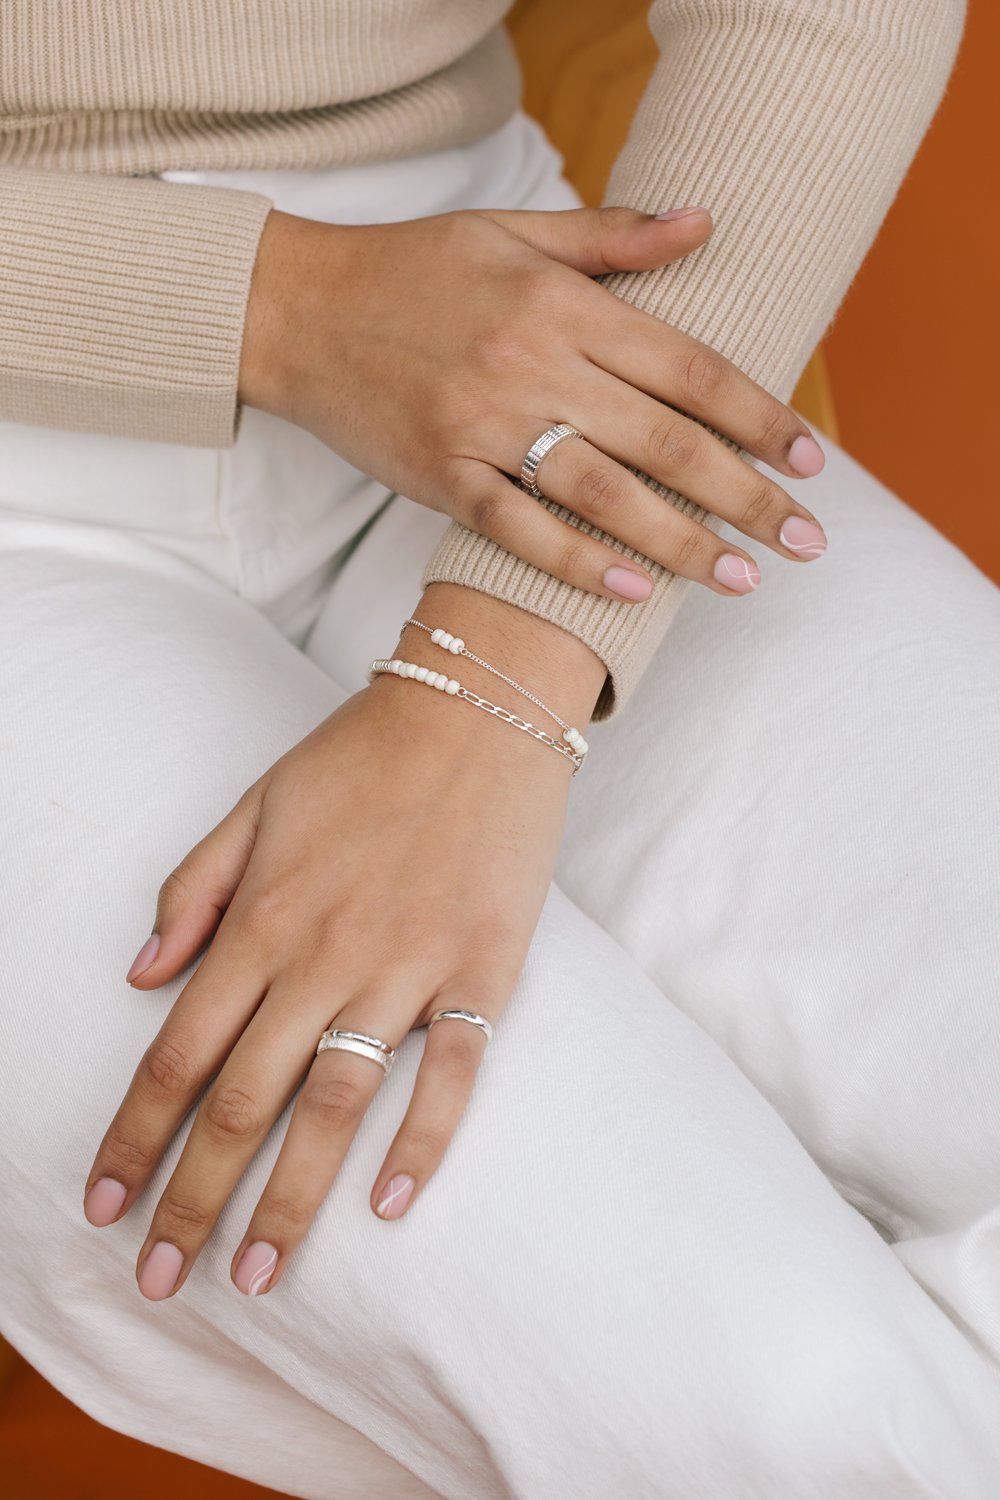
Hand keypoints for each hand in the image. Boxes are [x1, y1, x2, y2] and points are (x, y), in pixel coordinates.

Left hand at [82, 583, 606, 1298]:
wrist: (478, 707)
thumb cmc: (361, 756)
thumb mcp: (253, 804)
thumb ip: (192, 890)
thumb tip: (139, 975)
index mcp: (261, 920)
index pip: (176, 1054)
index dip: (134, 1139)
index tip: (105, 1206)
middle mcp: (323, 957)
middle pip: (243, 1102)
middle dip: (195, 1200)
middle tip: (165, 1281)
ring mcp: (407, 969)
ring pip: (336, 1105)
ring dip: (291, 1198)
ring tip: (258, 1273)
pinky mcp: (481, 970)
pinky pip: (452, 1073)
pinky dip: (422, 1142)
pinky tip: (388, 1204)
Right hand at [239, 203, 826, 604]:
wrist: (295, 311)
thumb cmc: (412, 267)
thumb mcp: (513, 229)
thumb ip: (614, 235)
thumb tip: (705, 221)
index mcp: (561, 302)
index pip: (687, 365)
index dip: (759, 415)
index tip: (811, 460)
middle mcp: (531, 363)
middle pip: (664, 439)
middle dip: (745, 495)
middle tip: (805, 541)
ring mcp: (483, 426)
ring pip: (603, 494)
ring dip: (681, 542)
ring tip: (741, 577)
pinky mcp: (440, 477)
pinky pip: (520, 530)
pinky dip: (579, 564)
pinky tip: (638, 592)